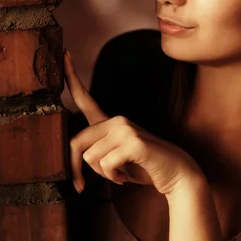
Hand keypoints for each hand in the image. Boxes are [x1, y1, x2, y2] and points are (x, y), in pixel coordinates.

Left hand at [63, 50, 205, 195]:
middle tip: (82, 186)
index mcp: (111, 123)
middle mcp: (116, 120)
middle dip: (76, 169)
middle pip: (77, 142)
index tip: (63, 54)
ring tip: (120, 174)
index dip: (71, 77)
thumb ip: (98, 153)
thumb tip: (74, 159)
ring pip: (90, 157)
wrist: (177, 175)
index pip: (85, 98)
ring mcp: (125, 129)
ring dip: (102, 175)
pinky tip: (126, 177)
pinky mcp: (133, 142)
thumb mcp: (116, 160)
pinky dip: (114, 177)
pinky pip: (105, 164)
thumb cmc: (145, 168)